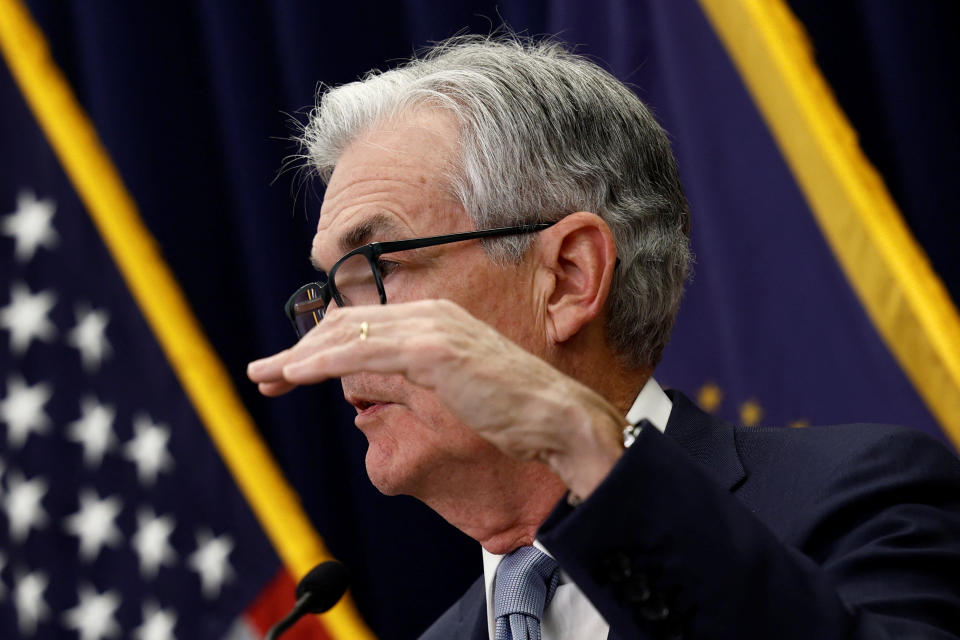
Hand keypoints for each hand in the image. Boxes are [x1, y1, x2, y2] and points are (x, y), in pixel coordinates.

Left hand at [247, 299, 624, 496]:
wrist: (554, 416)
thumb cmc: (510, 409)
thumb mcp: (455, 385)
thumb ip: (416, 375)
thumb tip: (379, 385)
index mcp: (433, 318)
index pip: (362, 324)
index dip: (318, 345)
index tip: (287, 370)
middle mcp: (428, 313)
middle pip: (345, 324)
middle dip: (298, 350)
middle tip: (262, 374)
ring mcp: (431, 328)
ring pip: (347, 335)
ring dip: (299, 358)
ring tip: (266, 378)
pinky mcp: (432, 350)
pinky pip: (364, 352)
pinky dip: (323, 363)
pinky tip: (295, 376)